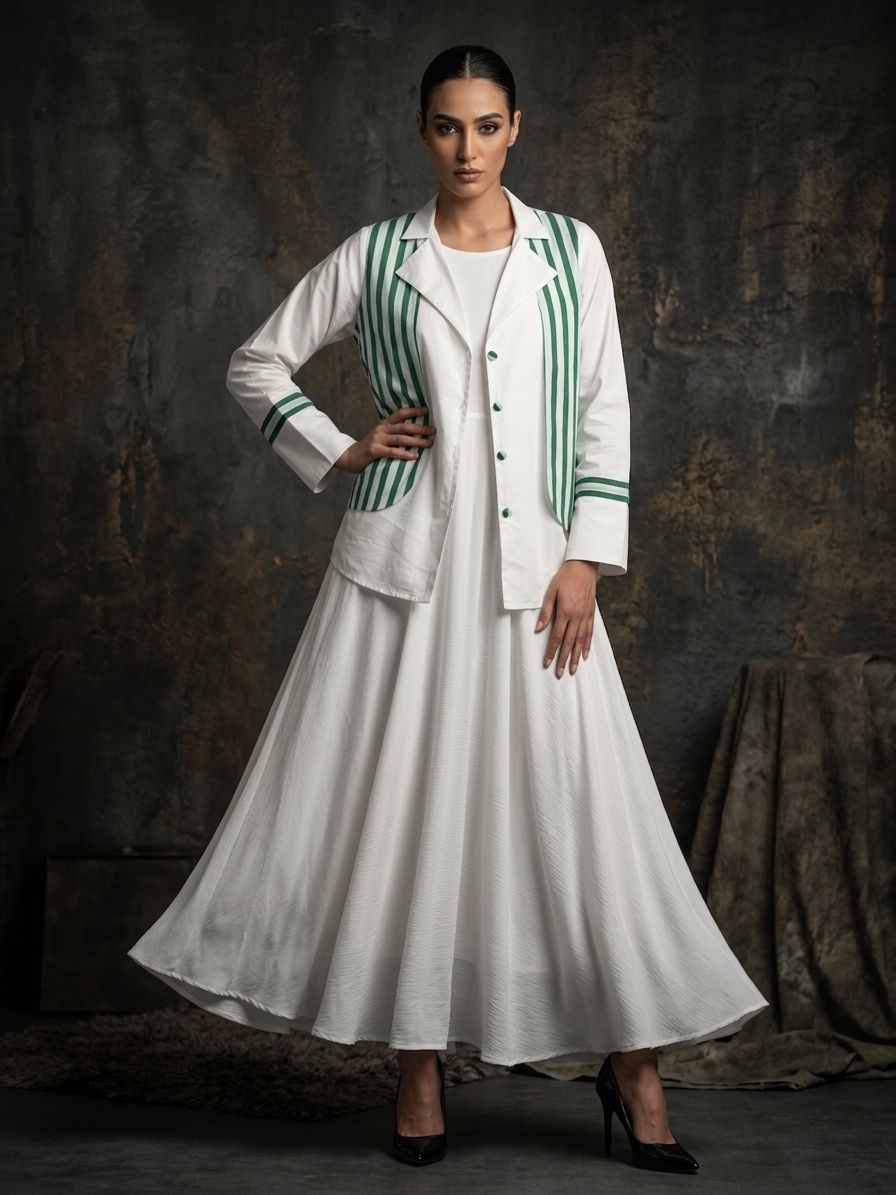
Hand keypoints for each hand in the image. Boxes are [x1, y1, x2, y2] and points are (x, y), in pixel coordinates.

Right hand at [334, 405, 435, 474]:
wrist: (350, 457)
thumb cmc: (370, 449)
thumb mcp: (382, 437)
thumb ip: (394, 434)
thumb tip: (415, 434)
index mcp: (385, 424)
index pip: (402, 413)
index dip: (415, 411)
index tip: (428, 411)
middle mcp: (382, 429)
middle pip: (405, 426)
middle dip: (421, 428)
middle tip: (434, 430)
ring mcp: (378, 439)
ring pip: (401, 438)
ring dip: (417, 441)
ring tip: (429, 443)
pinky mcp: (375, 450)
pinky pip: (393, 452)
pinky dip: (405, 453)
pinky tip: (415, 456)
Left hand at [534, 560, 599, 676]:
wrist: (584, 566)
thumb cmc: (564, 577)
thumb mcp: (550, 592)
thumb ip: (545, 612)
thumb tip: (538, 630)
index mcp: (565, 612)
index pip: (557, 637)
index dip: (551, 651)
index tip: (547, 663)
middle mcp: (577, 616)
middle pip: (570, 643)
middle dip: (564, 659)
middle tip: (559, 673)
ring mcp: (586, 616)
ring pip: (581, 641)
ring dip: (576, 657)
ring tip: (573, 670)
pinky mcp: (591, 613)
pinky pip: (590, 633)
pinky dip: (587, 645)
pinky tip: (585, 655)